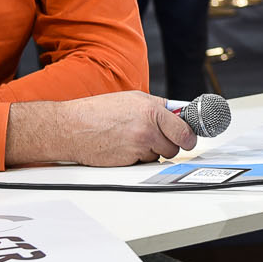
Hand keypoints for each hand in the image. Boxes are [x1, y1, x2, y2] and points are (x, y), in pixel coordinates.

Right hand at [6, 93, 195, 166]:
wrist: (71, 127)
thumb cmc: (98, 111)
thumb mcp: (133, 98)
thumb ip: (157, 107)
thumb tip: (177, 114)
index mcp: (151, 110)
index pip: (185, 129)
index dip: (190, 136)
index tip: (192, 138)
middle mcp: (147, 130)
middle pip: (175, 147)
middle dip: (169, 144)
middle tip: (158, 138)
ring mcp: (137, 148)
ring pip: (158, 155)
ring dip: (151, 150)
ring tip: (131, 138)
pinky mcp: (127, 162)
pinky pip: (143, 163)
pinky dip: (137, 158)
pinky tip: (123, 147)